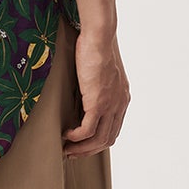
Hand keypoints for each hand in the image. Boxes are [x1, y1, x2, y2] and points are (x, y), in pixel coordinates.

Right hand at [62, 26, 130, 157]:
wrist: (99, 37)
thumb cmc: (96, 46)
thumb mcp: (99, 70)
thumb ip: (95, 85)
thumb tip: (82, 93)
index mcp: (122, 98)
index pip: (113, 129)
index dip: (98, 140)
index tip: (82, 143)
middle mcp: (120, 104)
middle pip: (107, 139)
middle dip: (89, 150)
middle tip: (73, 152)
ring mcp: (110, 105)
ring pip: (98, 140)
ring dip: (81, 148)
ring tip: (67, 149)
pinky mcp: (98, 103)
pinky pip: (87, 130)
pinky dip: (76, 137)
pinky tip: (66, 135)